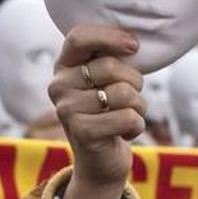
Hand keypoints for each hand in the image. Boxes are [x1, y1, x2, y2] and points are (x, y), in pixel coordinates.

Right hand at [48, 26, 144, 198]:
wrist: (100, 161)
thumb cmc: (109, 112)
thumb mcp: (105, 80)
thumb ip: (109, 57)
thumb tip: (133, 41)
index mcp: (63, 66)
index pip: (78, 36)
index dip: (110, 36)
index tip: (134, 46)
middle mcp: (58, 86)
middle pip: (110, 66)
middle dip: (135, 81)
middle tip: (131, 97)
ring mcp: (67, 110)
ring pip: (124, 93)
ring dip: (139, 106)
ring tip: (127, 116)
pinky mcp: (83, 133)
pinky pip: (128, 117)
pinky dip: (137, 125)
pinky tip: (125, 132)